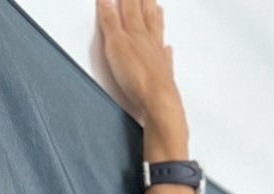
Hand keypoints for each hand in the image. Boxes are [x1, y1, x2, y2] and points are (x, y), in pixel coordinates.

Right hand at [97, 0, 187, 153]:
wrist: (158, 103)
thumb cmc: (138, 76)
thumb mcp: (115, 45)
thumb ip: (110, 22)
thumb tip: (106, 1)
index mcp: (136, 30)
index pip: (131, 4)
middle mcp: (149, 40)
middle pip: (147, 13)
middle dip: (145, 0)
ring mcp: (158, 56)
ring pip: (157, 31)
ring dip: (156, 17)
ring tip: (157, 6)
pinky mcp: (163, 74)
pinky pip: (165, 57)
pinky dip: (165, 49)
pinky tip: (167, 47)